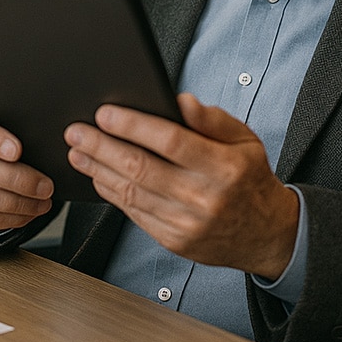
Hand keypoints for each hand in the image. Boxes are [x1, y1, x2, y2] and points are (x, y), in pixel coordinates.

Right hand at [0, 104, 53, 234]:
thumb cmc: (3, 141)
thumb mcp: (10, 127)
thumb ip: (21, 128)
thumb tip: (50, 142)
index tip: (18, 151)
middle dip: (20, 180)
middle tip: (46, 186)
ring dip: (21, 204)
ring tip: (43, 201)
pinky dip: (12, 218)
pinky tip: (28, 212)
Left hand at [64, 94, 298, 278]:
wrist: (265, 234)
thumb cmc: (249, 179)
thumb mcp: (244, 139)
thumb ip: (212, 119)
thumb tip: (180, 101)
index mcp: (224, 167)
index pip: (171, 141)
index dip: (134, 125)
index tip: (105, 113)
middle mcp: (204, 197)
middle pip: (141, 167)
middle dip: (101, 146)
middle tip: (76, 131)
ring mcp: (187, 223)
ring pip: (131, 192)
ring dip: (98, 170)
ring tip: (77, 151)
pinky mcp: (174, 241)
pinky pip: (134, 214)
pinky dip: (111, 193)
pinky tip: (98, 176)